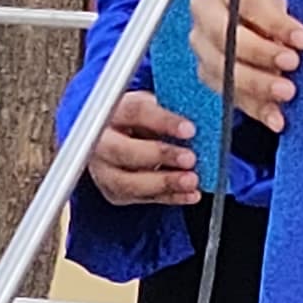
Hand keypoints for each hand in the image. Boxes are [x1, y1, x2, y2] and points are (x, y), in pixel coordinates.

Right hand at [80, 90, 203, 208]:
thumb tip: (201, 112)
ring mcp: (104, 170)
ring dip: (163, 182)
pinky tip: (189, 194)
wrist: (119, 136)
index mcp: (113, 111)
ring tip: (191, 180)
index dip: (163, 121)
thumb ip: (169, 108)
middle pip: (123, 151)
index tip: (189, 129)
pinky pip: (141, 198)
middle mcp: (101, 141)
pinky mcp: (114, 191)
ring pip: (128, 182)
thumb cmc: (139, 118)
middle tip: (189, 158)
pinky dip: (169, 197)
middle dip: (159, 155)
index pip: (135, 113)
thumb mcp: (151, 104)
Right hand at [190, 0, 302, 131]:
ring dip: (257, 84)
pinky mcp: (207, 75)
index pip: (247, 2)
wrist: (255, 25)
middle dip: (261, 52)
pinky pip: (229, 95)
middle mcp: (205, 14)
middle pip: (226, 36)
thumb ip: (289, 18)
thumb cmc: (268, 11)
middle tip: (292, 62)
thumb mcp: (281, 4)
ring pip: (223, 69)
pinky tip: (274, 116)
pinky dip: (255, 108)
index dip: (275, 22)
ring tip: (287, 92)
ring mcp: (202, 46)